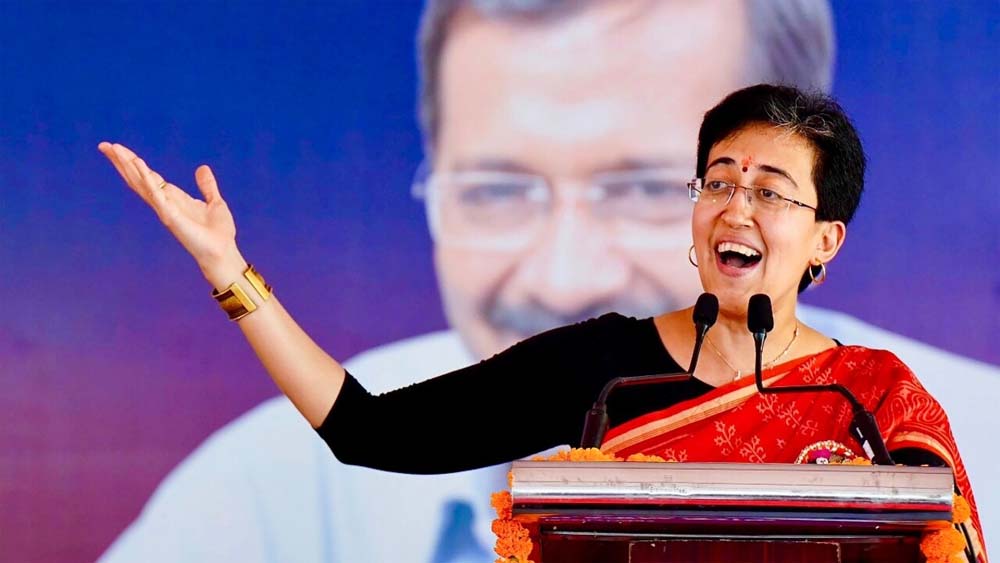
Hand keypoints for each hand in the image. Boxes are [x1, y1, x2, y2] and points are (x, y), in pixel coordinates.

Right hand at [98, 142, 243, 282]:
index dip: (134, 162)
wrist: (223, 252)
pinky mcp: (171, 216)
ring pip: (141, 184)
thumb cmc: (219, 233)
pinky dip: (147, 179)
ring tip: (114, 150)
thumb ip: (207, 185)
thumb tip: (202, 168)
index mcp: (173, 198)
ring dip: (128, 166)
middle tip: (104, 145)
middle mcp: (164, 203)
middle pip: (137, 179)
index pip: (148, 176)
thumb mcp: (214, 202)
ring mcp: (165, 210)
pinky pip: (156, 195)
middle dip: (121, 162)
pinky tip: (139, 165)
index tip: (118, 148)